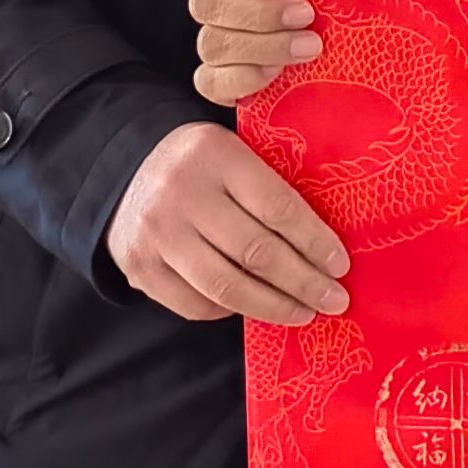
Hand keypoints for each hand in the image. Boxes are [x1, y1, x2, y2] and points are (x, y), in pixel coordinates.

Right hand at [108, 120, 350, 325]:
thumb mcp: (233, 154)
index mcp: (217, 156)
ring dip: (273, 306)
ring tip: (302, 313)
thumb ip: (268, 188)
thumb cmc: (201, 165)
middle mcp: (182, 194)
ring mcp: (157, 233)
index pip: (277, 207)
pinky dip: (230, 311)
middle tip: (334, 300)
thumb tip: (324, 248)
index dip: (314, 241)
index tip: (340, 266)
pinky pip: (195, 304)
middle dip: (303, 283)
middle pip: (256, 252)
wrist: (126, 168)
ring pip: (226, 286)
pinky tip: (254, 307)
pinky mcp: (139, 266)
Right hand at [187, 0, 315, 106]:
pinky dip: (242, 79)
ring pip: (212, 43)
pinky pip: (211, 82)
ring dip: (261, 45)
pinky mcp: (221, 80)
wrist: (353, 60)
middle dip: (257, 11)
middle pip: (207, 1)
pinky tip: (276, 74)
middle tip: (304, 14)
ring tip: (308, 47)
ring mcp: (216, 41)